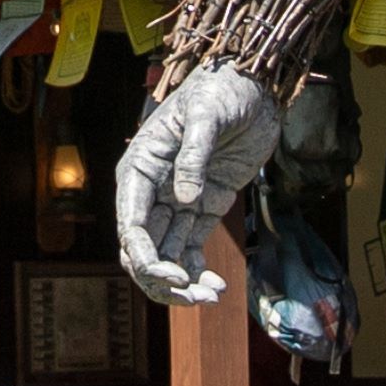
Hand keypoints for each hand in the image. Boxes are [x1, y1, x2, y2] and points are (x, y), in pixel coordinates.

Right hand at [115, 66, 282, 304]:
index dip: (143, 254)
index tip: (170, 276)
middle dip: (161, 278)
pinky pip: (192, 249)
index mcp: (140, 168)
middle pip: (143, 248)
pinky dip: (199, 273)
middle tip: (192, 296)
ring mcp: (177, 202)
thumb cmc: (222, 90)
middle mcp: (152, 190)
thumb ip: (194, 154)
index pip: (130, 222)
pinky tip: (215, 289)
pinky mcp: (202, 208)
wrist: (254, 87)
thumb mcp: (207, 114)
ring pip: (166, 255)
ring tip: (210, 298)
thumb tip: (186, 198)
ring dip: (182, 283)